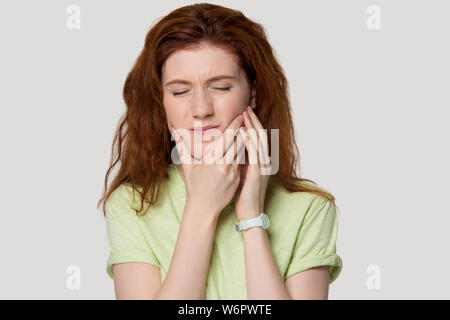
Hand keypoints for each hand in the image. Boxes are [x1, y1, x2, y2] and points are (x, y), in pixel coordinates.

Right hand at [169, 114, 245, 217]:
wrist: (203, 207)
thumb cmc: (194, 185)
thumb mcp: (187, 165)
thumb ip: (182, 146)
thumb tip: (174, 130)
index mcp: (210, 159)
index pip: (226, 137)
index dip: (234, 125)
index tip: (239, 116)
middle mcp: (222, 165)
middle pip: (238, 142)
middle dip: (244, 129)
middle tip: (247, 118)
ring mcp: (231, 173)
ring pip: (242, 152)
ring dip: (246, 141)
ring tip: (249, 130)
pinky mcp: (237, 179)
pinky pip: (242, 163)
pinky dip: (244, 153)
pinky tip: (247, 146)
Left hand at [234, 106, 270, 220]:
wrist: (249, 212)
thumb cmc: (244, 193)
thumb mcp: (242, 172)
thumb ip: (240, 159)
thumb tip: (232, 146)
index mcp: (260, 161)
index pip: (258, 138)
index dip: (253, 124)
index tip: (245, 112)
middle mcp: (264, 161)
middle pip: (261, 135)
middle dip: (254, 120)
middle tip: (246, 107)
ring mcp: (263, 167)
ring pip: (260, 141)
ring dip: (253, 126)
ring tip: (246, 114)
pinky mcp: (258, 173)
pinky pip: (255, 154)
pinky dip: (250, 141)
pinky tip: (244, 132)